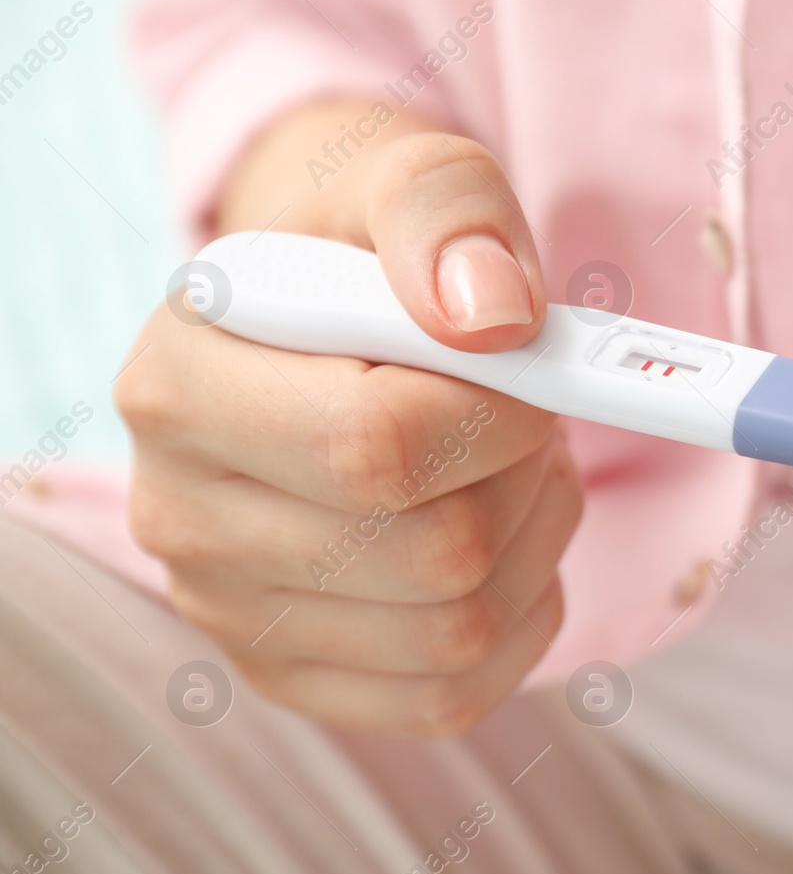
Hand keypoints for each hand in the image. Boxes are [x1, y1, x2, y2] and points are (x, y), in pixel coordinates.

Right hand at [116, 100, 579, 735]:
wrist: (332, 324)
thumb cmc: (378, 253)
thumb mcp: (411, 178)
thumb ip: (448, 212)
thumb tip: (493, 318)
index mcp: (179, 382)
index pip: (375, 446)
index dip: (502, 415)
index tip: (531, 369)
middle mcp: (178, 513)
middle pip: (434, 554)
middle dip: (523, 476)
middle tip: (521, 417)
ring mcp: (231, 613)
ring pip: (459, 630)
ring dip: (533, 540)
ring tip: (504, 465)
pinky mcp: (291, 678)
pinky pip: (453, 695)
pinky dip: (520, 614)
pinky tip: (500, 537)